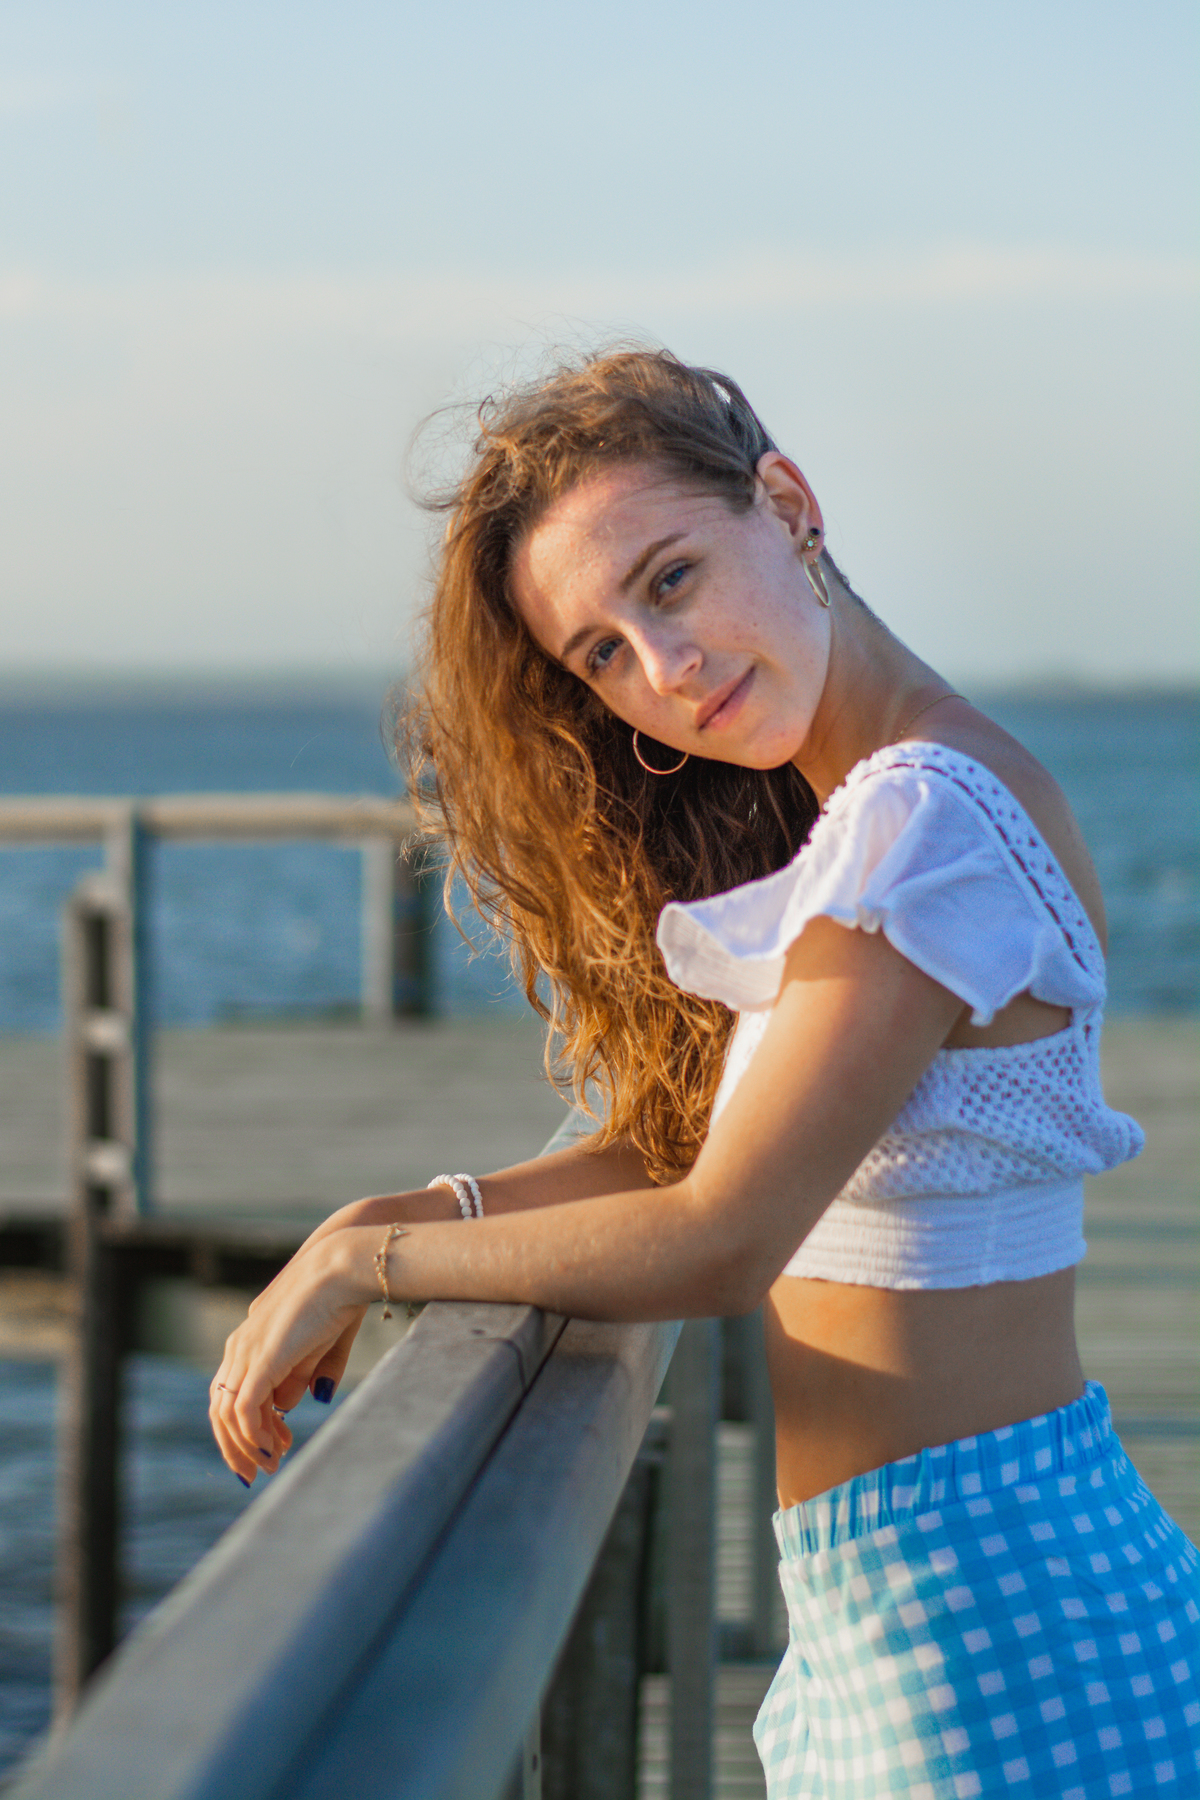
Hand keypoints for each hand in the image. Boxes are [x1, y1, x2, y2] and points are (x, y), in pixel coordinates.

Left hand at [209, 1232, 372, 1483]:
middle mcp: (240, 1345)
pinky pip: (246, 1409)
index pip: (230, 1392)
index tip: (273, 1447)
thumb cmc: (338, 1296)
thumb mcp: (319, 1344)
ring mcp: (247, 1350)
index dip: (244, 1426)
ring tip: (270, 1464)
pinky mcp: (262, 1359)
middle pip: (220, 1407)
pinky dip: (253, 1436)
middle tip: (257, 1472)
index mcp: (251, 1338)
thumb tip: (288, 1408)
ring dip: (246, 1446)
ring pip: (228, 1413)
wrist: (342, 1266)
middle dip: (235, 1446)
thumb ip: (303, 1376)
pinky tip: (271, 1450)